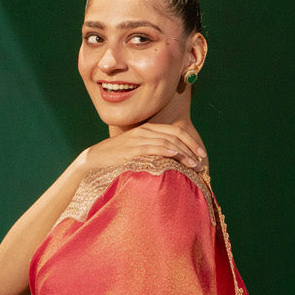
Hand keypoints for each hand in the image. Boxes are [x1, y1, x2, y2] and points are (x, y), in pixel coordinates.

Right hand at [82, 122, 206, 173]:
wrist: (93, 160)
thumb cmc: (116, 158)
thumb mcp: (137, 150)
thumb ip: (153, 150)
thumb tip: (173, 161)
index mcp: (148, 129)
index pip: (175, 131)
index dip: (190, 141)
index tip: (201, 154)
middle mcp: (145, 131)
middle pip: (174, 136)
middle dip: (190, 149)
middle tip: (201, 163)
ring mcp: (137, 139)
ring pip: (167, 142)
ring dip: (183, 154)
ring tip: (193, 165)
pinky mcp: (131, 149)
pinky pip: (152, 148)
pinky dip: (166, 150)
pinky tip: (175, 156)